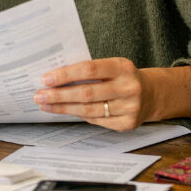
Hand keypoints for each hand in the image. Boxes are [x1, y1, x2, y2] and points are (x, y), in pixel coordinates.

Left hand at [34, 58, 148, 131]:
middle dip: (59, 95)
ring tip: (45, 105)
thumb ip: (89, 71)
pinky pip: (95, 120)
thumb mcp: (111, 66)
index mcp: (123, 67)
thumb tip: (55, 78)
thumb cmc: (122, 77)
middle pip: (86, 93)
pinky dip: (78, 115)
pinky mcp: (127, 124)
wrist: (152, 94)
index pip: (89, 69)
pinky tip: (64, 111)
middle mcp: (129, 88)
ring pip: (88, 110)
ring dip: (62, 108)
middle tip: (39, 95)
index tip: (46, 79)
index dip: (66, 74)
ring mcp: (130, 108)